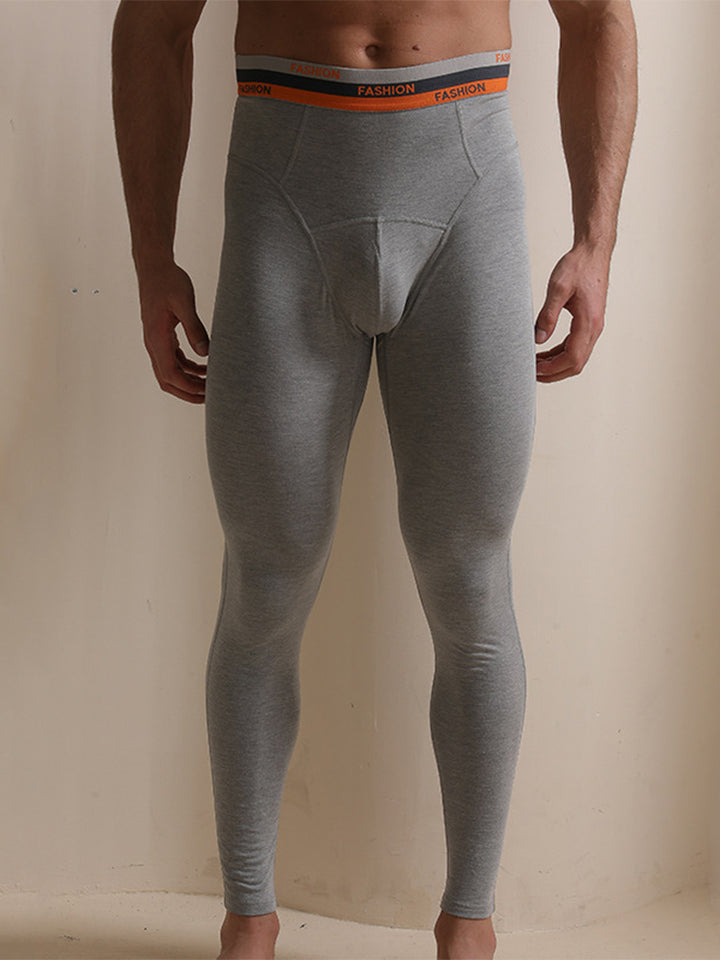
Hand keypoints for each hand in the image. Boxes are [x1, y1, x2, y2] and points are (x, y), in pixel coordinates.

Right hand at [137, 261, 209, 402]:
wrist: (154, 266)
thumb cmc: (168, 281)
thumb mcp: (185, 303)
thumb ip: (195, 328)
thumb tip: (205, 353)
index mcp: (157, 338)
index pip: (170, 374)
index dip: (189, 388)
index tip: (208, 391)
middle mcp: (153, 344)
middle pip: (167, 380)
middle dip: (188, 392)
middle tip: (210, 396)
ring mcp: (156, 341)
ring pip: (169, 372)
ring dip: (188, 381)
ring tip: (210, 384)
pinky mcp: (162, 336)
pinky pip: (173, 360)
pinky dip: (187, 368)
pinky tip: (203, 367)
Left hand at [534, 244, 609, 382]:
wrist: (593, 252)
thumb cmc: (578, 266)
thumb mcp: (558, 288)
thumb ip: (547, 315)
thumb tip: (538, 339)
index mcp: (588, 322)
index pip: (572, 358)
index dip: (552, 369)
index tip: (534, 370)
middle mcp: (595, 328)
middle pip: (576, 364)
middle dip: (554, 373)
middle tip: (532, 374)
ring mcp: (593, 326)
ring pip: (577, 357)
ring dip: (557, 365)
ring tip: (536, 365)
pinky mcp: (589, 322)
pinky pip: (576, 346)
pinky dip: (561, 354)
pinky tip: (545, 353)